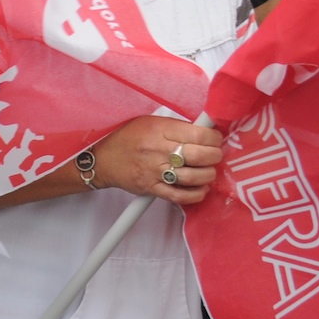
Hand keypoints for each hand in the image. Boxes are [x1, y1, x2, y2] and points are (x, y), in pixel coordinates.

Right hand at [90, 116, 223, 204]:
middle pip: (201, 156)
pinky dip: (196, 194)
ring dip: (208, 175)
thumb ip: (176, 127)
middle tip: (214, 156)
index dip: (215, 138)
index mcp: (159, 130)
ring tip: (207, 171)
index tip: (215, 140)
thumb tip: (204, 131)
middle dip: (215, 156)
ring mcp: (155, 171)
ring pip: (195, 177)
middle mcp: (159, 150)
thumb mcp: (150, 122)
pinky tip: (200, 188)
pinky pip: (181, 196)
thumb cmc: (127, 138)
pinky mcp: (152, 188)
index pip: (200, 134)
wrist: (103, 160)